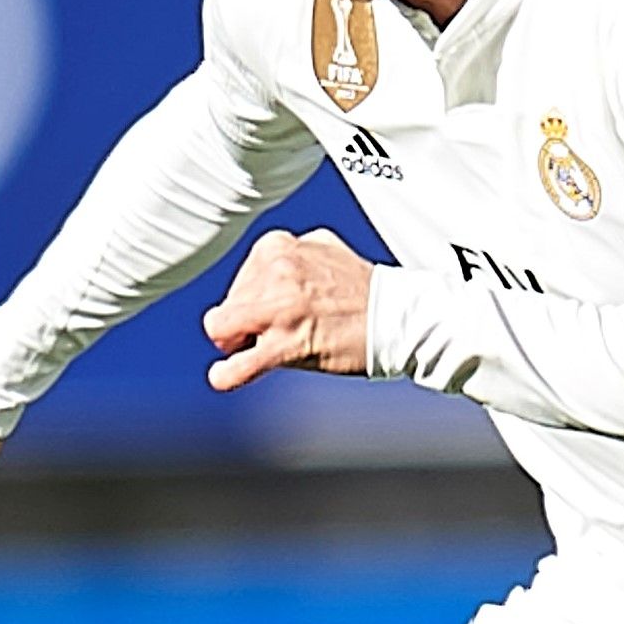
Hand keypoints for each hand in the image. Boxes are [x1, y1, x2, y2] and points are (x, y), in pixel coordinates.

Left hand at [202, 228, 377, 390]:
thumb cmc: (367, 292)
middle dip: (246, 322)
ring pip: (221, 329)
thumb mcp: (322, 250)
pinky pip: (238, 366)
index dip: (253, 300)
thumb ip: (288, 257)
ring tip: (266, 348)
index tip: (273, 311)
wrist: (402, 318)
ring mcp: (279, 309)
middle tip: (279, 331)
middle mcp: (276, 273)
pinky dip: (226, 375)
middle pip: (228, 305)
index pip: (242, 277)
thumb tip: (261, 272)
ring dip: (238, 343)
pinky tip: (225, 377)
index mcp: (279, 246)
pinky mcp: (286, 344)